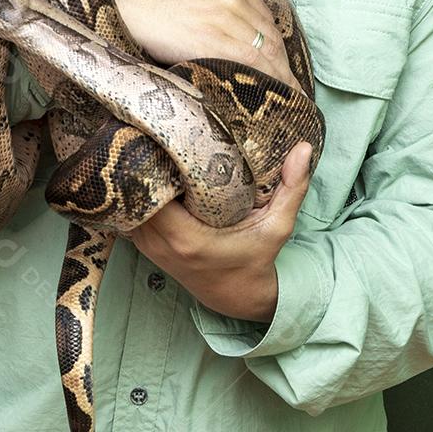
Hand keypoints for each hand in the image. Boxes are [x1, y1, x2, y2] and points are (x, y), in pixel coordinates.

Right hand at [108, 0, 301, 93]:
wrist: (123, 1)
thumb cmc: (151, 0)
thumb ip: (220, 8)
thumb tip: (235, 39)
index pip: (268, 22)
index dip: (279, 50)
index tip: (284, 68)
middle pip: (271, 38)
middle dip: (284, 68)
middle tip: (292, 91)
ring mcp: (225, 16)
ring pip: (264, 53)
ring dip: (278, 79)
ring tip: (285, 99)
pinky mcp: (211, 38)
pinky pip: (247, 63)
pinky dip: (262, 80)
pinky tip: (266, 94)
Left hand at [124, 141, 313, 321]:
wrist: (239, 299)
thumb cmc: (256, 260)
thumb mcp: (277, 226)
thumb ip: (291, 188)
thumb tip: (305, 148)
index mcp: (186, 239)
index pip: (151, 194)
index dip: (149, 164)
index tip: (159, 139)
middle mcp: (162, 245)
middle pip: (133, 196)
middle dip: (139, 165)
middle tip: (151, 134)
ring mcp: (150, 249)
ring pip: (127, 206)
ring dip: (135, 180)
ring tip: (146, 148)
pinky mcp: (147, 248)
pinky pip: (130, 216)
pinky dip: (134, 197)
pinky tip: (147, 174)